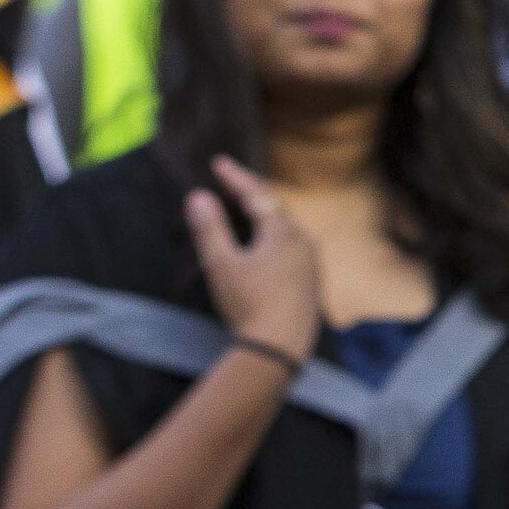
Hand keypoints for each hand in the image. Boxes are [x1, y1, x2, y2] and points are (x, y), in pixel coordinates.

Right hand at [187, 160, 319, 360]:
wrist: (281, 347)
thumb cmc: (250, 304)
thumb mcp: (222, 265)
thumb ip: (210, 229)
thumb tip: (198, 196)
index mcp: (284, 233)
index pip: (257, 195)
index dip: (236, 177)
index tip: (219, 161)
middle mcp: (303, 243)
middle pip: (276, 209)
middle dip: (252, 192)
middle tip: (232, 179)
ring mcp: (311, 263)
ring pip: (286, 229)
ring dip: (266, 215)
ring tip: (250, 207)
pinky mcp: (310, 282)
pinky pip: (291, 248)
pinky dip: (274, 237)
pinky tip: (268, 246)